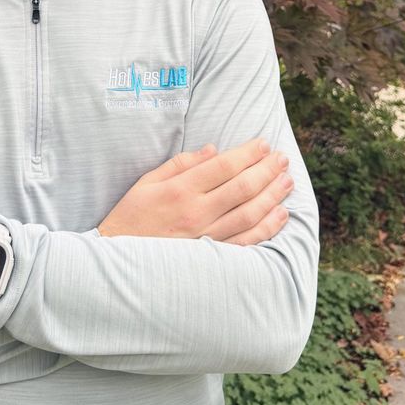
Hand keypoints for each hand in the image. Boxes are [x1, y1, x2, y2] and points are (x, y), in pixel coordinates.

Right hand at [97, 138, 291, 243]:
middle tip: (283, 158)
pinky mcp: (211, 259)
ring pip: (250, 214)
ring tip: (287, 181)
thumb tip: (213, 150)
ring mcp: (206, 237)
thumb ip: (180, 165)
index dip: (248, 153)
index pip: (224, 166)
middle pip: (242, 187)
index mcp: (180, 190)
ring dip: (273, 195)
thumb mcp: (147, 182)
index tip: (264, 144)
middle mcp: (197, 212)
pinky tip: (281, 215)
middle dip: (267, 170)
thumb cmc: (131, 216)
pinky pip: (247, 242)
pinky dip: (268, 228)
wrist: (117, 259)